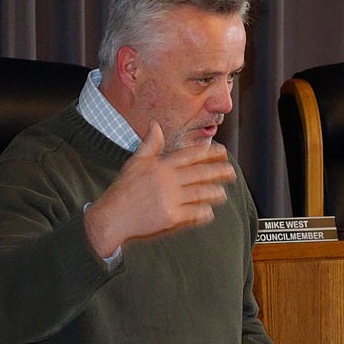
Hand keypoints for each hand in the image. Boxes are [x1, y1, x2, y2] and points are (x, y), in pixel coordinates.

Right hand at [84, 120, 235, 255]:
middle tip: (232, 172)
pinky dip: (203, 212)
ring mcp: (170, 199)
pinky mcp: (171, 217)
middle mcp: (168, 181)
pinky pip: (194, 213)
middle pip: (200, 174)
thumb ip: (149, 144)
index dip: (209, 152)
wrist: (111, 218)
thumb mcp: (134, 163)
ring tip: (223, 194)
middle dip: (219, 172)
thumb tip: (155, 124)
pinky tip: (209, 212)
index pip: (191, 156)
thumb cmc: (123, 191)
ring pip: (200, 193)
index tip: (223, 152)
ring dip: (214, 193)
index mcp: (161, 166)